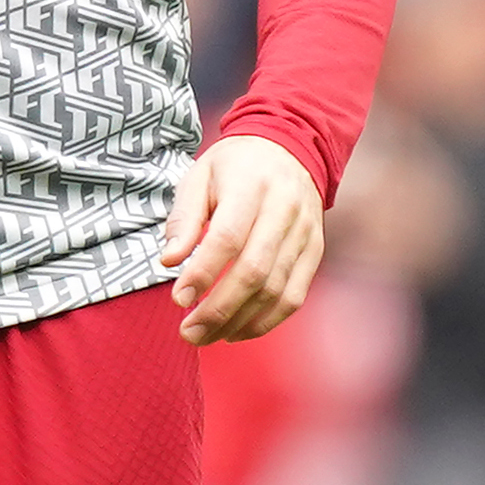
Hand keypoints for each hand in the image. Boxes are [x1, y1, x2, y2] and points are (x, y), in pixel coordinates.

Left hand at [165, 133, 328, 343]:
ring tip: (206, 337)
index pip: (228, 238)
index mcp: (251, 187)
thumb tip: (170, 260)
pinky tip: (238, 332)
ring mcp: (305, 233)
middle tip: (188, 332)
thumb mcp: (199, 176)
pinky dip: (267, 320)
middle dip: (219, 309)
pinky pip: (295, 295)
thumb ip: (184, 218)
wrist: (289, 147)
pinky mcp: (314, 251)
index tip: (178, 300)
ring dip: (239, 321)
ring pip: (276, 289)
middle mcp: (284, 211)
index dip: (203, 273)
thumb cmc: (234, 166)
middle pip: (254, 271)